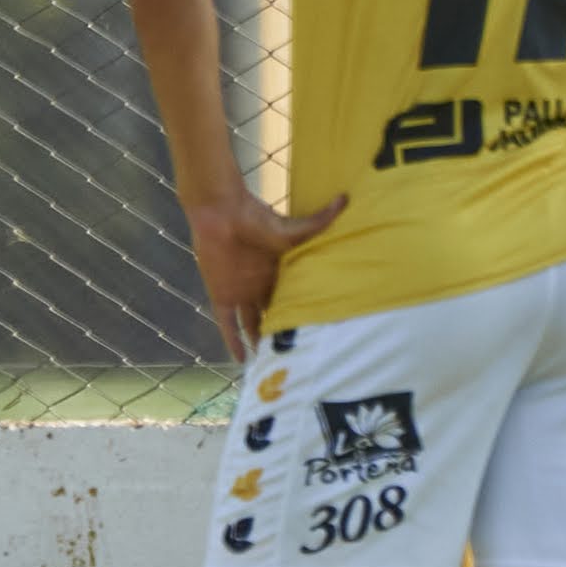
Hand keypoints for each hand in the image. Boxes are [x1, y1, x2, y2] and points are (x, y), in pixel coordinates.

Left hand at [183, 190, 347, 361]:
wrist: (220, 213)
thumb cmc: (256, 218)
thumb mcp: (291, 229)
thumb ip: (318, 221)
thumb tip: (345, 199)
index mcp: (281, 274)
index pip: (296, 301)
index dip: (305, 318)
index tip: (320, 337)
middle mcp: (263, 287)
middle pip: (275, 317)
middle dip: (284, 335)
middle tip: (299, 360)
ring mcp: (241, 293)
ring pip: (252, 325)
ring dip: (260, 343)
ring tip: (273, 366)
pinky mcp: (222, 296)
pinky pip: (227, 325)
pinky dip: (232, 341)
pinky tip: (242, 361)